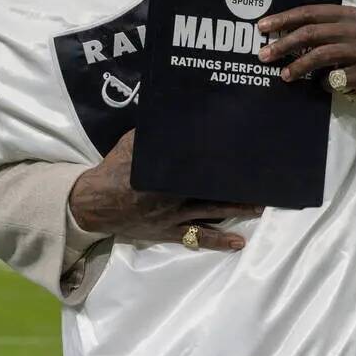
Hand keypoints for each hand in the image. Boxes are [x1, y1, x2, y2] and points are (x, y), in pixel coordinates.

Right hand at [68, 130, 262, 250]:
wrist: (93, 205)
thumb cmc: (113, 170)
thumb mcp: (132, 145)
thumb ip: (153, 134)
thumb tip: (171, 113)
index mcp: (166, 174)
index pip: (201, 166)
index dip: (222, 161)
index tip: (242, 155)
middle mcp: (174, 196)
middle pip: (212, 190)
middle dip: (237, 186)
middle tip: (262, 182)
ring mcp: (174, 217)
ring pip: (211, 213)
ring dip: (236, 210)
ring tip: (261, 208)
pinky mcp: (170, 232)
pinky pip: (197, 237)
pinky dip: (219, 240)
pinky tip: (239, 242)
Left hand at [257, 5, 355, 93]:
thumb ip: (331, 25)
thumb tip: (294, 34)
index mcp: (347, 14)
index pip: (310, 13)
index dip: (284, 19)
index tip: (263, 26)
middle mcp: (352, 28)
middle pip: (311, 33)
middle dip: (284, 44)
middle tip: (265, 55)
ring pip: (321, 54)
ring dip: (299, 65)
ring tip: (285, 75)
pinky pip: (339, 77)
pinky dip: (326, 83)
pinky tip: (321, 86)